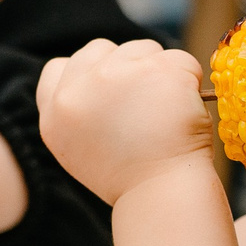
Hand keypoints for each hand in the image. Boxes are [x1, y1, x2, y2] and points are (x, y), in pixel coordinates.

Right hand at [36, 38, 215, 203]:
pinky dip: (189, 81)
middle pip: (102, 49)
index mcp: (56, 113)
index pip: (59, 67)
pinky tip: (186, 113)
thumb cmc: (131, 181)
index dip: (88, 72)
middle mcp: (78, 90)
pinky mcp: (156, 70)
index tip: (111, 93)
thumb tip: (97, 78)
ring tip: (166, 114)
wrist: (163, 196)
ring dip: (160, 73)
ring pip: (143, 49)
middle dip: (126, 66)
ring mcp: (116, 75)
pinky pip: (180, 60)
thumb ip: (79, 111)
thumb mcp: (80, 150)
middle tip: (145, 105)